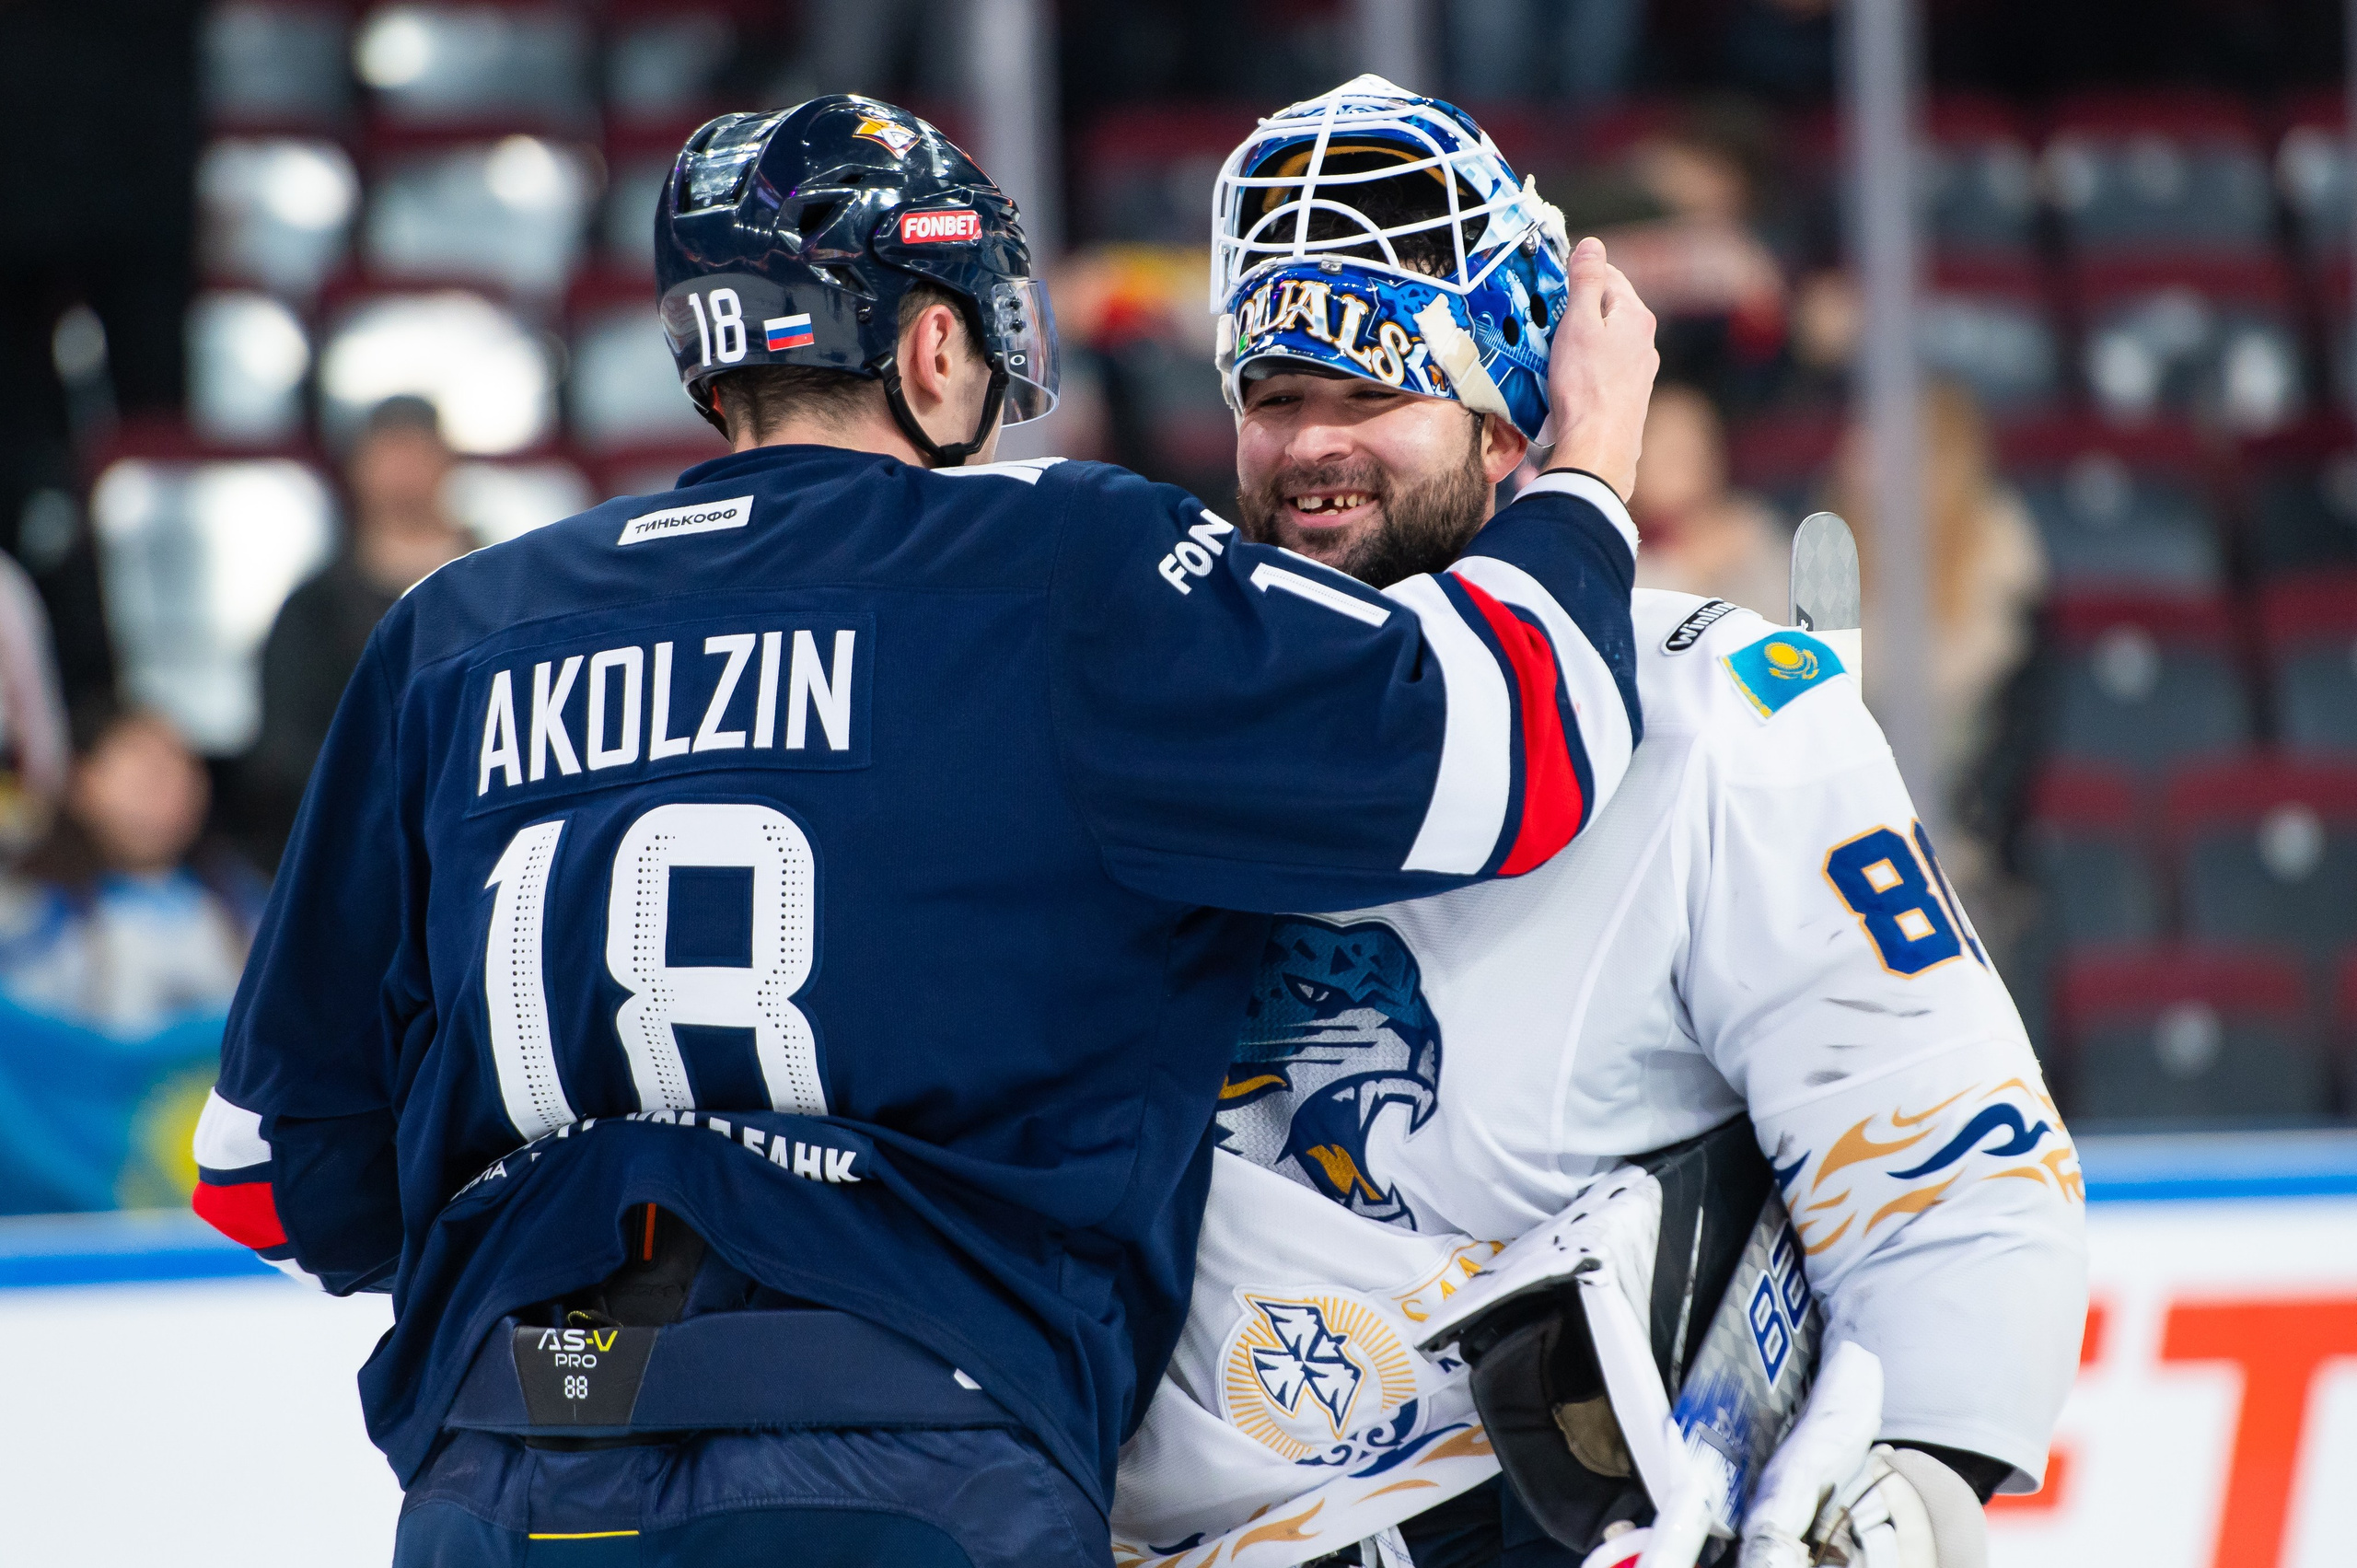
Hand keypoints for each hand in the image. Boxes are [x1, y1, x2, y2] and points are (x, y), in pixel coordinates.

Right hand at [1544, 236, 1658, 502]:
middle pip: (1607, 310)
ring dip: (1579, 341)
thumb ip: (1584, 281)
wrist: (1598, 448)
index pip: (1608, 276)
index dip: (1577, 274)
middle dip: (1576, 310)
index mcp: (1636, 316)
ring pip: (1605, 341)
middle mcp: (1645, 342)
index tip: (1551, 283)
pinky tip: (1566, 382)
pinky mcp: (1629, 397)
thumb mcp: (1577, 323)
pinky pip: (1604, 369)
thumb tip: (1591, 245)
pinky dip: (1585, 367)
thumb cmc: (1585, 385)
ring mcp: (1640, 372)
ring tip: (1551, 354)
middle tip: (1545, 320)